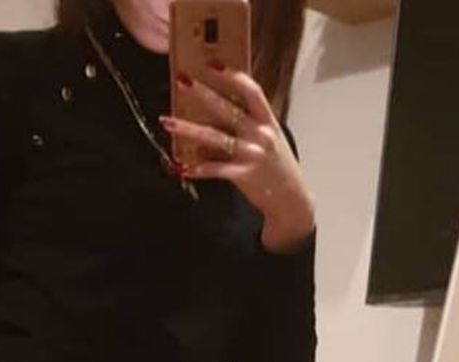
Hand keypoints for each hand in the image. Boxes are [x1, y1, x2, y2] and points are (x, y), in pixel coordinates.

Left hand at [159, 65, 316, 252]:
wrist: (291, 200)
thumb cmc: (278, 168)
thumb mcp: (270, 140)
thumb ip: (248, 127)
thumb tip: (217, 120)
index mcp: (267, 121)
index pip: (252, 91)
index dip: (233, 76)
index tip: (213, 64)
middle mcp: (260, 135)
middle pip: (227, 109)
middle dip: (203, 93)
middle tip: (182, 81)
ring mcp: (251, 154)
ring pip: (214, 138)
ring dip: (188, 129)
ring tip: (168, 121)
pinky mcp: (243, 175)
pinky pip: (215, 169)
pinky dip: (197, 169)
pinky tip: (181, 168)